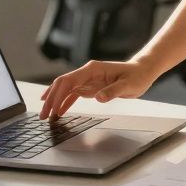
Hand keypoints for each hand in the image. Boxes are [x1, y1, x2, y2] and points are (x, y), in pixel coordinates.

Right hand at [38, 59, 158, 119]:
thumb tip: (98, 98)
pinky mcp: (91, 86)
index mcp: (92, 69)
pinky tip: (59, 112)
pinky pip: (73, 94)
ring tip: (47, 115)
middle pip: (62, 84)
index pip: (69, 81)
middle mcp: (86, 73)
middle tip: (43, 114)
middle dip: (51, 99)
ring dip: (55, 101)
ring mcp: (87, 79)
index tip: (52, 108)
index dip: (58, 95)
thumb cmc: (136, 76)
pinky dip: (65, 102)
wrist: (142, 71)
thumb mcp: (128, 85)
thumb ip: (113, 91)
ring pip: (65, 89)